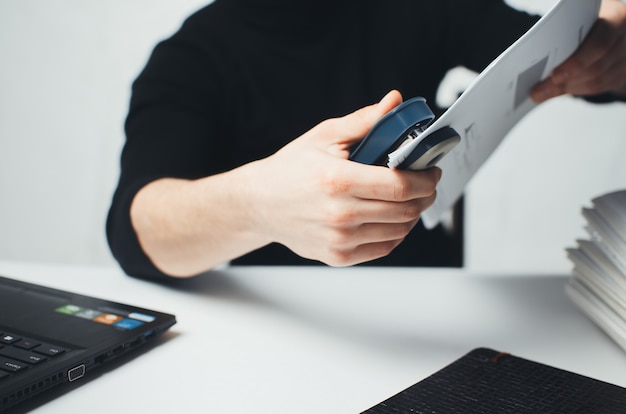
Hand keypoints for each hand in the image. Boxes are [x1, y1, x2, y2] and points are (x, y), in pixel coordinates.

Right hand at [248, 90, 440, 265]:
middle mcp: (339, 214)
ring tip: (409, 199)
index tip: (432, 171)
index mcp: (338, 180)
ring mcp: (339, 239)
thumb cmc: (291, 169)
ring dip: (412, 214)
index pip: (400, 185)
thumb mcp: (324, 136)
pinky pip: (383, 248)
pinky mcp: (338, 256)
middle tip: (426, 184)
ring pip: (398, 231)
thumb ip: (364, 121)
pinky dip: (396, 233)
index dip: (426, 179)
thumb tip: (395, 102)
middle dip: (425, 196)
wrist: (260, 203)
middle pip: (405, 210)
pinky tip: (392, 218)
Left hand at [531, 0, 625, 102]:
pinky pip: (601, 87)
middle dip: (565, 82)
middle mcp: (625, 38)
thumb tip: (537, 61)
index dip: (576, 63)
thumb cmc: (590, 19)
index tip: (554, 76)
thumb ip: (567, 34)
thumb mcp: (582, 18)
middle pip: (596, 68)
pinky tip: (561, 89)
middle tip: (538, 91)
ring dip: (568, 88)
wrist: (613, 23)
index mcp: (616, 18)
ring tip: (544, 92)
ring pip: (597, 82)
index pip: (598, 44)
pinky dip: (578, 89)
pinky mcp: (624, 72)